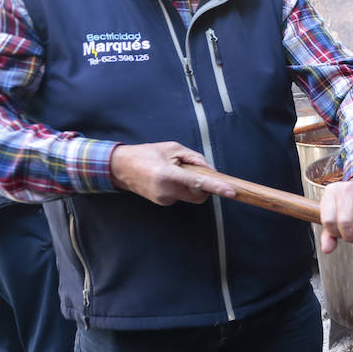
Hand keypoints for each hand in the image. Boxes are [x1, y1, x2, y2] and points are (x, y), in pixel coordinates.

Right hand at [110, 142, 235, 204]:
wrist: (120, 168)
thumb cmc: (145, 154)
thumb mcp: (172, 148)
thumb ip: (194, 158)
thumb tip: (211, 169)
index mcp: (167, 175)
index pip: (198, 183)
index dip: (217, 187)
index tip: (231, 191)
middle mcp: (166, 191)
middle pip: (200, 194)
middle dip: (205, 185)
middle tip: (195, 170)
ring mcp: (164, 199)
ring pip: (192, 196)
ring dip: (192, 185)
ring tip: (175, 172)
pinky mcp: (163, 203)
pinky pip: (182, 196)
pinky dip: (182, 187)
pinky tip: (169, 178)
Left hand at [319, 179, 352, 252]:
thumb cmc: (351, 203)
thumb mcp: (336, 214)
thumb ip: (329, 233)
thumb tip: (327, 249)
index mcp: (330, 193)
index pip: (328, 220)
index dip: (335, 233)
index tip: (341, 237)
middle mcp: (344, 190)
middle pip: (344, 221)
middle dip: (349, 237)